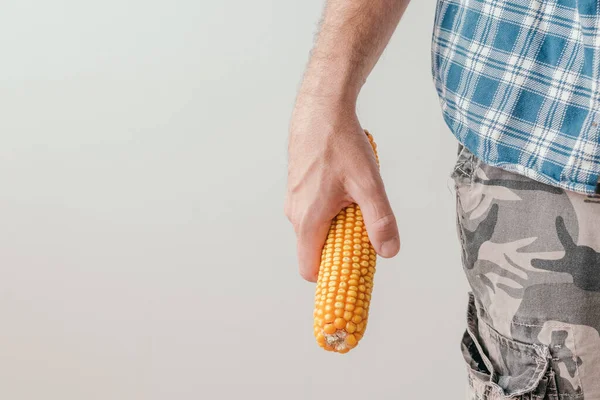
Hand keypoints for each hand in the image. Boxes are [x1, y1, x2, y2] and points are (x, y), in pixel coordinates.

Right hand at [285, 95, 399, 281]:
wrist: (320, 110)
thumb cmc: (340, 144)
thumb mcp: (368, 184)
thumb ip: (379, 221)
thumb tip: (388, 252)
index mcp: (309, 220)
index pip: (310, 270)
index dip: (331, 277)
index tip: (351, 272)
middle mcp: (295, 214)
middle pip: (315, 250)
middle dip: (339, 248)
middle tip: (363, 230)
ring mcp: (294, 200)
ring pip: (314, 228)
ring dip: (335, 226)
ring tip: (354, 201)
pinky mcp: (297, 187)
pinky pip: (312, 210)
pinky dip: (328, 209)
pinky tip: (343, 187)